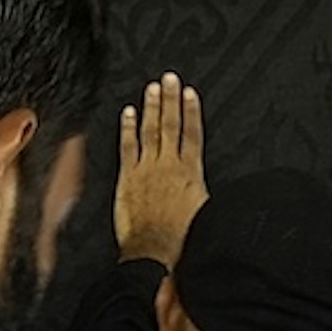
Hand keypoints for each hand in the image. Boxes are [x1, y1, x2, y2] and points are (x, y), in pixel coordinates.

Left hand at [116, 75, 209, 266]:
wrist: (154, 252)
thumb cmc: (180, 240)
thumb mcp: (203, 213)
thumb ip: (200, 192)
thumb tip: (205, 186)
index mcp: (190, 173)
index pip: (192, 134)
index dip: (191, 112)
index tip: (190, 93)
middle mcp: (168, 166)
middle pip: (171, 125)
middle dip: (170, 100)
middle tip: (169, 78)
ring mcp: (146, 169)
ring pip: (150, 131)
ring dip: (152, 108)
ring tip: (153, 88)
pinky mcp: (128, 177)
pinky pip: (127, 147)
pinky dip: (127, 128)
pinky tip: (127, 113)